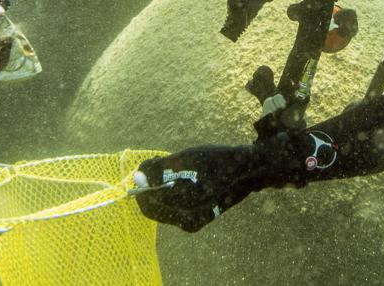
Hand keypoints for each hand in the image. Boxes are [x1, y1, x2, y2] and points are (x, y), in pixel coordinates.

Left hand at [133, 145, 271, 231]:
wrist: (247, 170)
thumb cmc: (216, 161)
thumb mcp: (186, 160)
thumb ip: (158, 170)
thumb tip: (136, 177)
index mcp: (184, 209)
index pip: (148, 202)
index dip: (142, 184)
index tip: (145, 166)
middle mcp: (187, 221)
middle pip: (154, 208)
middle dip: (150, 186)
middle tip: (156, 163)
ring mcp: (193, 222)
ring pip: (163, 208)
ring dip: (159, 188)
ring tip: (169, 166)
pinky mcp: (198, 219)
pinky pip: (174, 209)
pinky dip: (171, 193)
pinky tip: (180, 176)